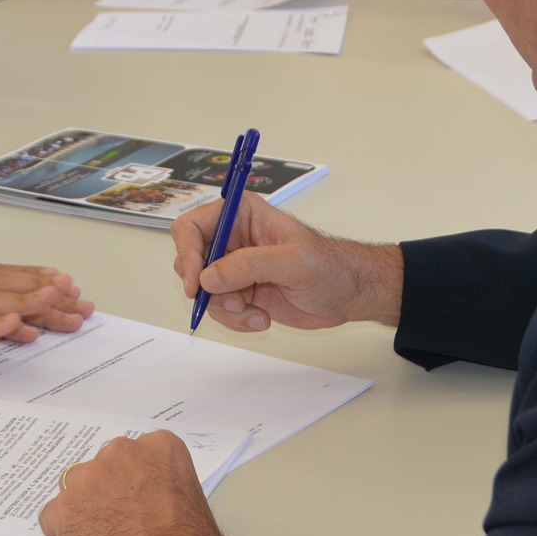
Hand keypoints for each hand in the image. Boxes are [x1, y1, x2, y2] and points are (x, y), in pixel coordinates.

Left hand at [38, 430, 227, 535]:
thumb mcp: (200, 510)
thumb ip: (177, 496)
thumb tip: (175, 516)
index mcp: (161, 448)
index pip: (140, 455)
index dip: (137, 481)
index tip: (140, 500)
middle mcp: (122, 453)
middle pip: (105, 466)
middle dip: (108, 490)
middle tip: (121, 521)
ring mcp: (89, 478)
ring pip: (76, 487)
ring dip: (83, 507)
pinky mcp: (64, 507)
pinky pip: (53, 517)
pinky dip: (62, 533)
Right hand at [169, 195, 402, 331]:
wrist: (350, 295)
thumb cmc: (331, 267)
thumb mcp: (293, 262)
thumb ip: (249, 265)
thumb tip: (208, 276)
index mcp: (242, 215)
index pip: (192, 227)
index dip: (186, 254)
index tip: (195, 283)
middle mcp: (232, 239)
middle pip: (190, 261)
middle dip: (208, 289)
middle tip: (235, 302)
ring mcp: (235, 268)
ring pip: (203, 291)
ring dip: (226, 309)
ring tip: (256, 313)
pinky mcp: (240, 293)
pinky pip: (219, 310)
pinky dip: (236, 320)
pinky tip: (261, 318)